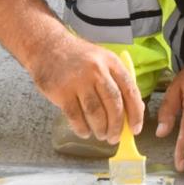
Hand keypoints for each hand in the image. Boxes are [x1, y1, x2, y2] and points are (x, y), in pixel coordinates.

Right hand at [28, 35, 143, 143]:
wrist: (47, 46)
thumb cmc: (79, 59)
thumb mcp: (102, 61)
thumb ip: (117, 82)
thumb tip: (133, 112)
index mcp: (111, 62)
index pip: (130, 90)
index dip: (135, 113)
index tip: (135, 129)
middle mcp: (96, 70)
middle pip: (113, 103)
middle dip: (116, 126)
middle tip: (115, 138)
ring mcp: (78, 80)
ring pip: (95, 112)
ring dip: (100, 129)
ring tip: (101, 135)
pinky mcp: (61, 91)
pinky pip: (75, 116)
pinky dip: (82, 128)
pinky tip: (85, 132)